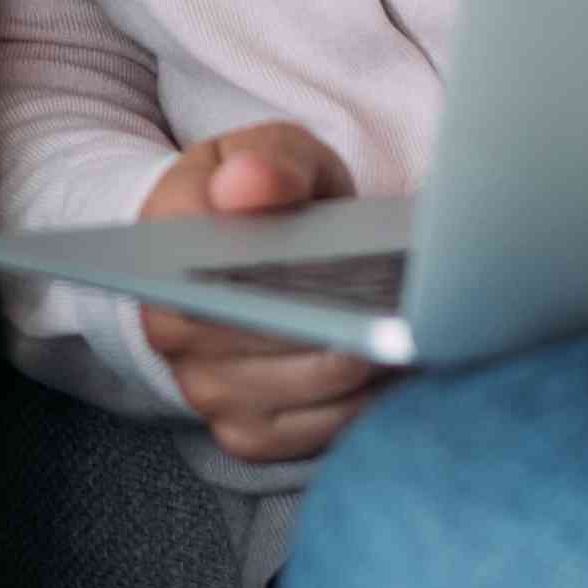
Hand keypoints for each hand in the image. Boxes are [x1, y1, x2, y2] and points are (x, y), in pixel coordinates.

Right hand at [130, 124, 388, 464]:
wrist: (223, 254)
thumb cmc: (256, 197)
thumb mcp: (266, 153)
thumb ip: (268, 162)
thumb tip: (249, 187)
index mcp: (164, 252)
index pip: (229, 277)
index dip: (298, 282)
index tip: (359, 275)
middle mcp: (170, 332)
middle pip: (283, 339)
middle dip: (355, 324)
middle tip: (415, 308)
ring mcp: (205, 391)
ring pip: (313, 389)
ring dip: (374, 366)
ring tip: (422, 333)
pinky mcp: (244, 435)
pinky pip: (318, 433)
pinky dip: (368, 404)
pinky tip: (404, 371)